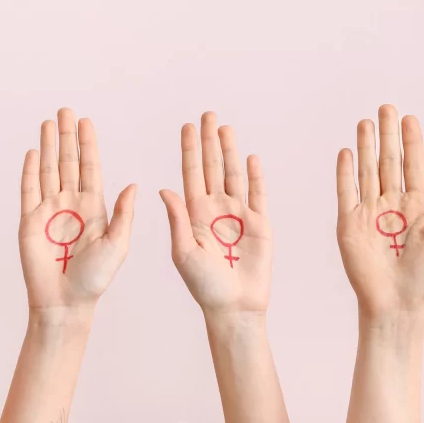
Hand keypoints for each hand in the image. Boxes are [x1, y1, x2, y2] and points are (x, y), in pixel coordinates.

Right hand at [17, 108, 136, 309]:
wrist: (65, 302)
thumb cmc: (95, 279)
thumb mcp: (118, 245)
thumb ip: (124, 214)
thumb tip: (134, 184)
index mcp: (94, 207)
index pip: (90, 167)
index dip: (87, 144)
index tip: (86, 121)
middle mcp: (71, 204)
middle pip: (68, 162)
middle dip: (67, 136)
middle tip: (65, 110)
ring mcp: (49, 211)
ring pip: (48, 170)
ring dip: (49, 146)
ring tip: (48, 122)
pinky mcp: (28, 221)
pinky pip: (28, 190)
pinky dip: (30, 170)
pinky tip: (33, 151)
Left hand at [160, 112, 271, 315]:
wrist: (234, 307)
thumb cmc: (204, 286)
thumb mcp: (183, 252)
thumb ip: (177, 219)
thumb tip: (163, 189)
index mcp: (194, 214)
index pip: (191, 173)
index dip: (189, 150)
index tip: (187, 126)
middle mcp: (215, 209)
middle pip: (212, 167)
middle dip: (210, 141)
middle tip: (208, 115)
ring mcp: (238, 215)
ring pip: (234, 174)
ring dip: (230, 151)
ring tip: (226, 128)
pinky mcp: (260, 224)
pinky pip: (258, 193)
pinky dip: (255, 175)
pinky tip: (250, 157)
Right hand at [335, 106, 423, 317]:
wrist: (396, 304)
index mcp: (418, 207)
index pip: (415, 166)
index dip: (412, 142)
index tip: (409, 119)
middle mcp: (392, 204)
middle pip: (389, 161)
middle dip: (388, 134)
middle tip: (387, 108)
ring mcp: (369, 212)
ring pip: (368, 170)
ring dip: (367, 146)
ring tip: (366, 122)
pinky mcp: (349, 223)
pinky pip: (346, 191)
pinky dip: (345, 172)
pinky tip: (347, 152)